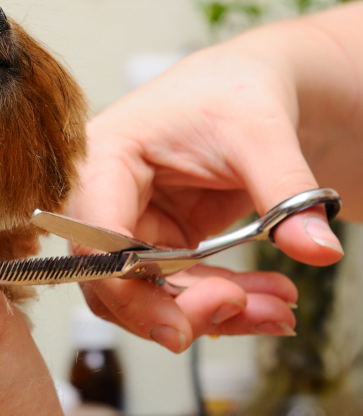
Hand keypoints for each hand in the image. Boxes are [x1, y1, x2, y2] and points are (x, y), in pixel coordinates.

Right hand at [69, 42, 343, 352]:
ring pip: (142, 294)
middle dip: (175, 309)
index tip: (181, 327)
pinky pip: (174, 289)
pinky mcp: (154, 239)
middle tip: (242, 311)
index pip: (95, 237)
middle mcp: (101, 194)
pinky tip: (268, 301)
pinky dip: (218, 303)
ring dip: (207, 313)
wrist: (245, 88)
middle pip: (110, 278)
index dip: (127, 288)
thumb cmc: (233, 91)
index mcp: (104, 156)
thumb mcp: (261, 134)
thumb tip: (319, 249)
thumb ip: (285, 191)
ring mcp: (126, 221)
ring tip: (277, 308)